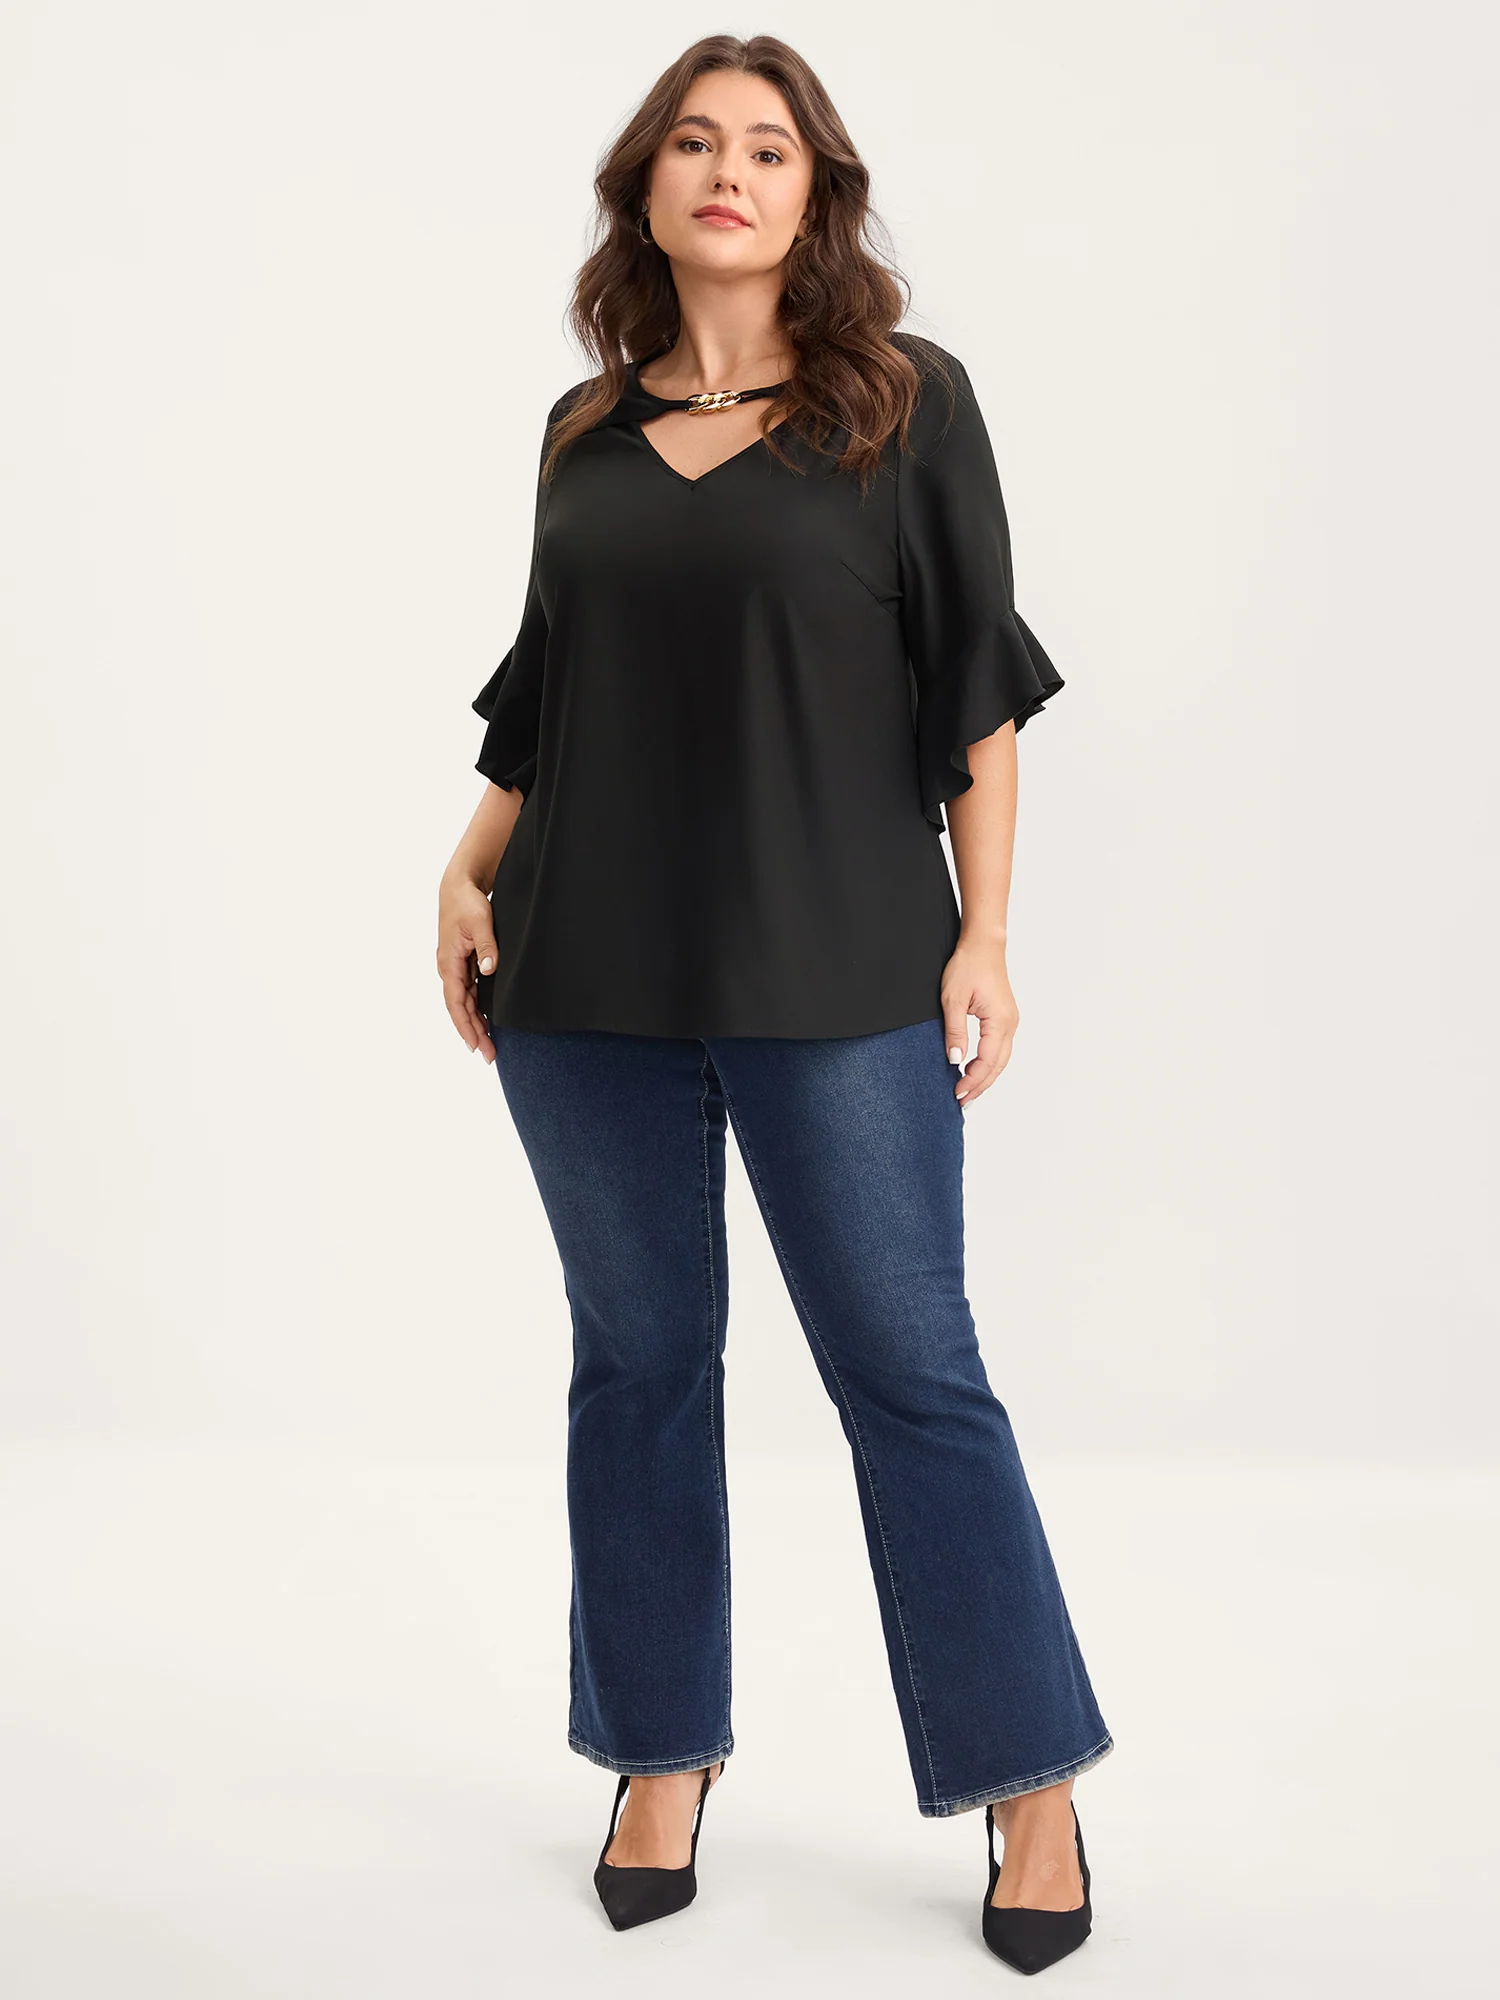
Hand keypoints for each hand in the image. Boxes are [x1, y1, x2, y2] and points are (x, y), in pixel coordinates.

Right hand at [437, 872, 498, 1062]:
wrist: (459, 886)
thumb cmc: (467, 902)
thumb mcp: (479, 921)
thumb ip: (486, 946)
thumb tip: (488, 970)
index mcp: (448, 962)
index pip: (455, 1002)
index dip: (465, 1025)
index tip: (476, 1045)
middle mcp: (448, 968)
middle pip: (460, 1009)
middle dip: (473, 1033)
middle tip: (490, 1055)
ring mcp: (455, 967)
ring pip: (464, 1003)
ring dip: (476, 1024)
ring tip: (490, 1045)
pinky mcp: (463, 963)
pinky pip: (469, 992)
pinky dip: (477, 1009)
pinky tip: (488, 1022)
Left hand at [940, 934, 1017, 1104]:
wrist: (983, 944)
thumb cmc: (968, 966)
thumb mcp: (953, 1000)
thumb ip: (954, 1032)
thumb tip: (955, 1061)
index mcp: (999, 1021)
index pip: (987, 1061)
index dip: (972, 1080)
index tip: (956, 1093)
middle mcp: (1010, 1024)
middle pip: (998, 1065)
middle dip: (980, 1085)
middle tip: (961, 1100)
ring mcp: (1010, 1020)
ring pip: (1001, 1058)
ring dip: (985, 1076)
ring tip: (967, 1090)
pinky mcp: (1005, 1017)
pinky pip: (1000, 1047)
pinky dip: (989, 1063)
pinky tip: (975, 1069)